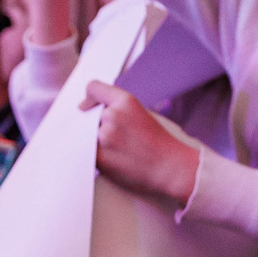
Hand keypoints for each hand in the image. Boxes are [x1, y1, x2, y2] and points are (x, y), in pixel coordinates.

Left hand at [80, 81, 198, 203]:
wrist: (171, 168)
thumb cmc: (159, 143)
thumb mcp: (142, 114)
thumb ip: (118, 109)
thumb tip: (89, 111)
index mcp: (125, 101)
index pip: (94, 88)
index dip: (89, 99)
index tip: (86, 108)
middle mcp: (112, 115)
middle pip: (88, 116)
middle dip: (96, 126)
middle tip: (115, 139)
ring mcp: (104, 136)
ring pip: (86, 136)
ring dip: (96, 143)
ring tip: (119, 152)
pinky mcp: (99, 157)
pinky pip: (87, 153)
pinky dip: (96, 157)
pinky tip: (114, 160)